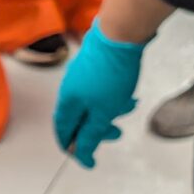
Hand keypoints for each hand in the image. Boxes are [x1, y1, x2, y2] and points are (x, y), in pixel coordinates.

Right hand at [53, 24, 147, 167]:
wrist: (120, 32)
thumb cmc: (110, 74)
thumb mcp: (103, 112)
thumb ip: (90, 134)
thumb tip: (81, 155)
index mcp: (67, 104)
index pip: (64, 134)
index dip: (76, 150)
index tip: (90, 161)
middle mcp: (70, 91)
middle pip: (79, 120)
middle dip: (98, 130)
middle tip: (117, 133)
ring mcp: (81, 77)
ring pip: (93, 104)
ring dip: (109, 112)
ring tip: (129, 107)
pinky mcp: (93, 66)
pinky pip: (100, 90)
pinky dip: (113, 97)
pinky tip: (129, 94)